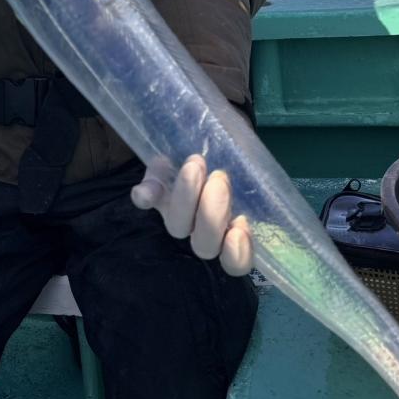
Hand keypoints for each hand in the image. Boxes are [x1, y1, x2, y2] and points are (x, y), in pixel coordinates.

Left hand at [131, 154, 252, 275]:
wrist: (211, 136)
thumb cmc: (238, 159)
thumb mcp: (251, 169)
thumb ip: (253, 183)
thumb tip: (243, 214)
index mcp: (231, 232)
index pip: (235, 263)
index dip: (237, 254)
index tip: (241, 225)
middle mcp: (200, 230)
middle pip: (204, 245)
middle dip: (212, 214)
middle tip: (220, 179)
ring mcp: (175, 213)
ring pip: (176, 226)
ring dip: (185, 198)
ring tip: (196, 165)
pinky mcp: (153, 192)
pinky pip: (145, 200)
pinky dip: (146, 196)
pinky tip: (146, 190)